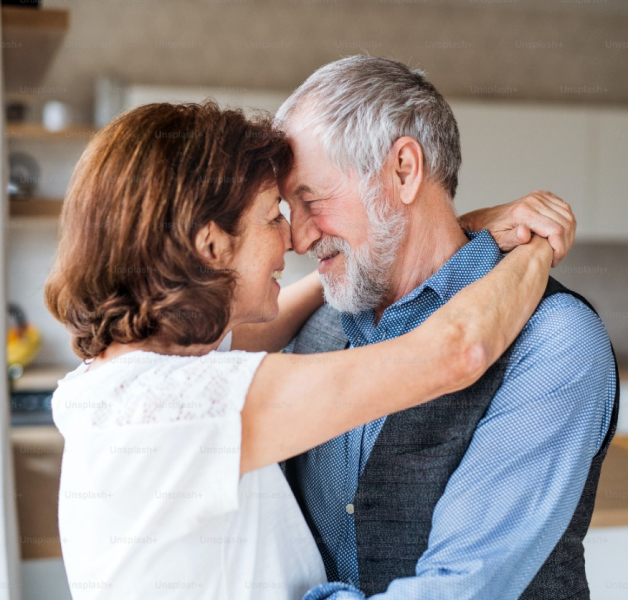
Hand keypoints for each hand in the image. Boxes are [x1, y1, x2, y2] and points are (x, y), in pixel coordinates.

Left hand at [459, 191, 575, 266]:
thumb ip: (512, 238)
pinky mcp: (544, 196)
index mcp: (524, 212)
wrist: (487, 219)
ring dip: (568, 235)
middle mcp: (534, 201)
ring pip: (569, 216)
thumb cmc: (492, 232)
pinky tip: (558, 237)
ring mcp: (540, 196)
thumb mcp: (499, 240)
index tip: (554, 261)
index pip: (556, 230)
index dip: (560, 249)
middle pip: (566, 223)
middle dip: (565, 244)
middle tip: (557, 258)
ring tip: (557, 249)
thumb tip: (525, 233)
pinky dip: (567, 224)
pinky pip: (565, 209)